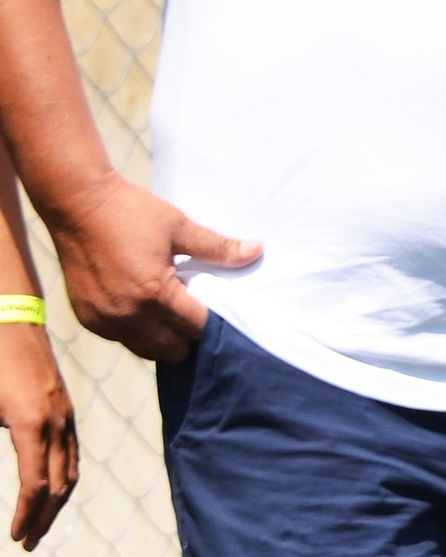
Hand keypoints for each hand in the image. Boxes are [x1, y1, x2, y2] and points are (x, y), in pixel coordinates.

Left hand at [0, 323, 75, 548]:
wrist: (10, 319)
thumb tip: (15, 476)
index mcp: (31, 424)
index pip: (36, 484)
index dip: (25, 514)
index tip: (14, 536)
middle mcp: (55, 422)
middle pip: (60, 484)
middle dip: (43, 517)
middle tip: (27, 543)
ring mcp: (65, 414)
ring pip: (71, 470)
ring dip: (57, 502)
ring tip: (40, 524)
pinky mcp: (65, 408)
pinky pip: (72, 452)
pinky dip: (65, 479)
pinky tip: (53, 490)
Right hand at [45, 171, 258, 366]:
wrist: (77, 205)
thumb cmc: (131, 212)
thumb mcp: (179, 226)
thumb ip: (218, 247)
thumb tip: (257, 250)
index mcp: (155, 294)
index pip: (197, 328)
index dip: (214, 322)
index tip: (223, 312)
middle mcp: (129, 316)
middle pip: (173, 350)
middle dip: (189, 337)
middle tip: (195, 313)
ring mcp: (105, 321)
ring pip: (146, 351)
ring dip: (163, 339)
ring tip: (172, 314)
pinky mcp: (88, 320)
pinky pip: (122, 339)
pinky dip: (136, 332)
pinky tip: (145, 309)